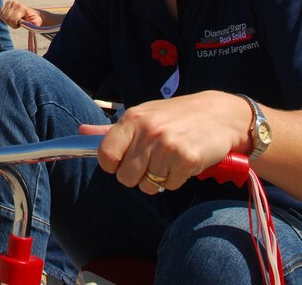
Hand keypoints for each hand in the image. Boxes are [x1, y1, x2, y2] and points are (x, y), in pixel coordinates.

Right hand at [0, 0, 41, 28]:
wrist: (31, 13)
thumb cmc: (33, 18)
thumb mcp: (37, 21)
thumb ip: (36, 23)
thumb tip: (34, 24)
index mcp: (22, 8)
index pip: (12, 19)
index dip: (14, 25)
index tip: (19, 25)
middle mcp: (15, 3)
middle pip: (7, 18)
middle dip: (11, 23)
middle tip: (16, 23)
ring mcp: (10, 2)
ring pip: (3, 15)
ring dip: (7, 21)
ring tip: (13, 20)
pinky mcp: (7, 3)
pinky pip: (0, 12)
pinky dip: (4, 17)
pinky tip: (10, 18)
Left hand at [82, 91, 248, 194]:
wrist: (220, 115)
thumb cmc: (176, 116)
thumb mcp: (144, 115)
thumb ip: (112, 129)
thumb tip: (81, 132)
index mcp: (133, 119)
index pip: (105, 154)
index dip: (111, 165)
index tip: (120, 163)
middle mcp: (148, 132)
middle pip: (125, 178)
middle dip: (136, 176)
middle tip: (151, 162)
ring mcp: (168, 146)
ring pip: (147, 186)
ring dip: (157, 179)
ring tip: (169, 160)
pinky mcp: (187, 160)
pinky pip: (169, 186)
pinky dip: (175, 179)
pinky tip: (183, 162)